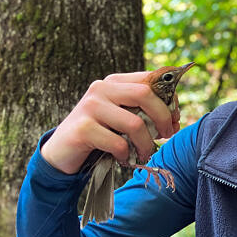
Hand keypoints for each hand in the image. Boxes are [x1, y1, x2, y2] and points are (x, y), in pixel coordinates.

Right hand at [41, 72, 180, 173]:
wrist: (61, 153)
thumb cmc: (100, 134)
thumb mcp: (122, 117)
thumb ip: (143, 110)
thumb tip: (175, 116)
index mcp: (114, 81)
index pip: (150, 79)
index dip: (169, 98)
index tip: (175, 120)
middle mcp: (101, 88)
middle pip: (145, 94)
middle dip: (162, 118)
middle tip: (166, 136)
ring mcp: (90, 107)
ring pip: (135, 123)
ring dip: (146, 144)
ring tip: (144, 154)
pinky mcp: (82, 129)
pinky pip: (118, 143)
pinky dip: (126, 155)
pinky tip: (122, 158)